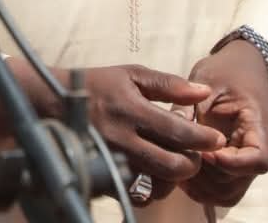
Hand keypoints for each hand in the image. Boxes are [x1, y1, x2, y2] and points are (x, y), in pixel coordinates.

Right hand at [0, 60, 227, 195]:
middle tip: (195, 154)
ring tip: (174, 162)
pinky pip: (137, 193)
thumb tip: (204, 93)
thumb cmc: (97, 85)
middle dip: (193, 163)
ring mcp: (111, 159)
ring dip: (174, 177)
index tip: (214, 139)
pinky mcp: (102, 173)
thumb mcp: (131, 75)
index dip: (204, 139)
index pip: (179, 132)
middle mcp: (121, 137)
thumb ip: (168, 84)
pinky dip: (152, 188)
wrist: (53, 101)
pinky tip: (153, 174)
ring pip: (157, 183)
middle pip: (172, 166)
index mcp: (131, 109)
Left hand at [180, 42, 267, 206]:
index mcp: (259, 126)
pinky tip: (181, 168)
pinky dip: (203, 186)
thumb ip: (189, 106)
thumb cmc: (226, 71)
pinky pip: (223, 187)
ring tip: (177, 165)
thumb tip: (170, 128)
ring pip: (230, 191)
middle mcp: (260, 148)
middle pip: (239, 181)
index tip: (203, 152)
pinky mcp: (234, 162)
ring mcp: (248, 158)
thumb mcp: (205, 80)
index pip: (257, 160)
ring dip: (203, 185)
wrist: (242, 66)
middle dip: (208, 175)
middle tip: (181, 157)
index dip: (230, 163)